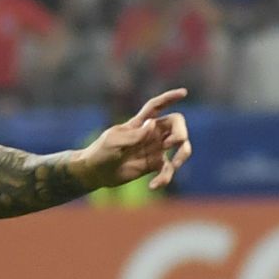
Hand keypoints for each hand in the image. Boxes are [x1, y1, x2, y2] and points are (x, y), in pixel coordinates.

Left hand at [79, 88, 193, 190]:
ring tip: (174, 165)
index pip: (156, 106)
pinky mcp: (154, 165)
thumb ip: (134, 134)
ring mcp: (154, 149)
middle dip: (181, 132)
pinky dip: (165, 178)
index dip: (169, 98)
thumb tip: (152, 124)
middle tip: (173, 143)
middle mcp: (151, 134)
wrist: (94, 173)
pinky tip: (153, 186)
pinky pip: (168, 170)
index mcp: (139, 123)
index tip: (183, 93)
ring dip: (183, 155)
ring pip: (180, 147)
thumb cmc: (100, 153)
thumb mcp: (114, 141)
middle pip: (176, 125)